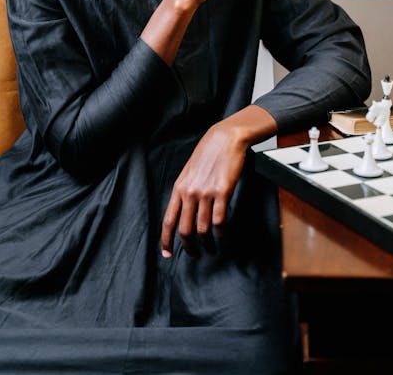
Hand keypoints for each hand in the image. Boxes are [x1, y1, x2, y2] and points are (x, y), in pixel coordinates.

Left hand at [161, 122, 246, 257]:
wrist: (225, 138)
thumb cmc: (208, 153)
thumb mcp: (189, 171)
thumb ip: (185, 190)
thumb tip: (183, 211)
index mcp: (179, 188)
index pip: (168, 220)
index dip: (166, 241)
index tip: (168, 254)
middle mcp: (190, 192)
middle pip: (185, 229)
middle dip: (189, 247)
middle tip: (195, 254)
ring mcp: (206, 193)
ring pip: (203, 229)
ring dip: (207, 244)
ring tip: (212, 248)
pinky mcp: (223, 192)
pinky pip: (219, 220)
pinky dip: (221, 232)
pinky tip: (222, 235)